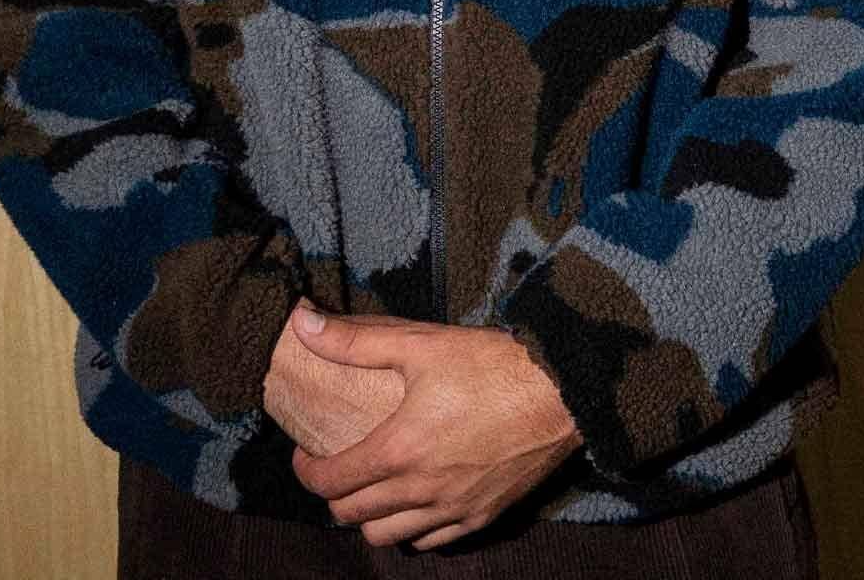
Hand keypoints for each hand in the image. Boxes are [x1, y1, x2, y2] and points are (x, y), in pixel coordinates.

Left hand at [288, 305, 583, 549]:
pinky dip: (413, 527)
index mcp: (399, 450)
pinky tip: (416, 501)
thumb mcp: (419, 344)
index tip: (304, 455)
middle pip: (354, 516)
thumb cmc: (491, 364)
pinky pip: (432, 541)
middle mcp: (421, 490)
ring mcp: (453, 509)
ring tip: (373, 487)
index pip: (332, 482)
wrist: (560, 391)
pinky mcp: (482, 516)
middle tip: (337, 467)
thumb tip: (304, 323)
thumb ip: (355, 341)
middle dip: (334, 495)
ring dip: (370, 517)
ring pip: (389, 537)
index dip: (307, 472)